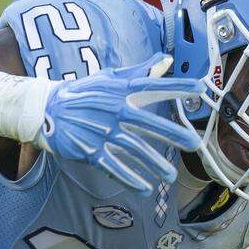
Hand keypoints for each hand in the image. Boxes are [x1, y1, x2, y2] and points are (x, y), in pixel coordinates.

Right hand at [36, 54, 203, 193]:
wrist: (48, 108)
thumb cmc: (85, 92)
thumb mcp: (111, 77)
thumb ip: (141, 71)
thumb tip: (166, 59)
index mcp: (121, 91)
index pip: (153, 86)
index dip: (176, 87)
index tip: (200, 88)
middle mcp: (114, 110)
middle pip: (147, 122)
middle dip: (171, 133)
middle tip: (194, 143)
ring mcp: (102, 131)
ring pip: (133, 148)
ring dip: (153, 162)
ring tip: (170, 175)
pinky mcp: (90, 149)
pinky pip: (112, 166)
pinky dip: (128, 178)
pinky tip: (144, 188)